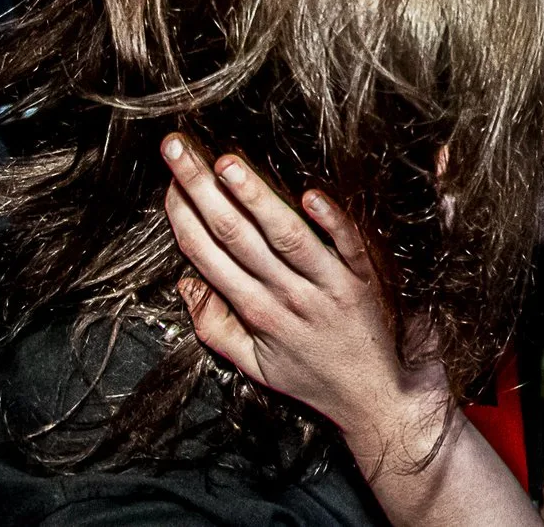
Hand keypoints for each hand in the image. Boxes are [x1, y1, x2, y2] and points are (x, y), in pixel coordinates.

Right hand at [161, 139, 447, 463]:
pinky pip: (345, 243)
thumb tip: (186, 284)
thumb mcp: (254, 364)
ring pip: (284, 235)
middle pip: (235, 234)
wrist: (375, 397)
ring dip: (254, 197)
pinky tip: (309, 194)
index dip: (184, 217)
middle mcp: (286, 295)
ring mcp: (326, 285)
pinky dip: (329, 219)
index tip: (168, 181)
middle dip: (201, 188)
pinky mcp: (363, 278)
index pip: (208, 256)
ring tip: (226, 162)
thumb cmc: (312, 376)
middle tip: (177, 148)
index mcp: (255, 313)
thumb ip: (215, 327)